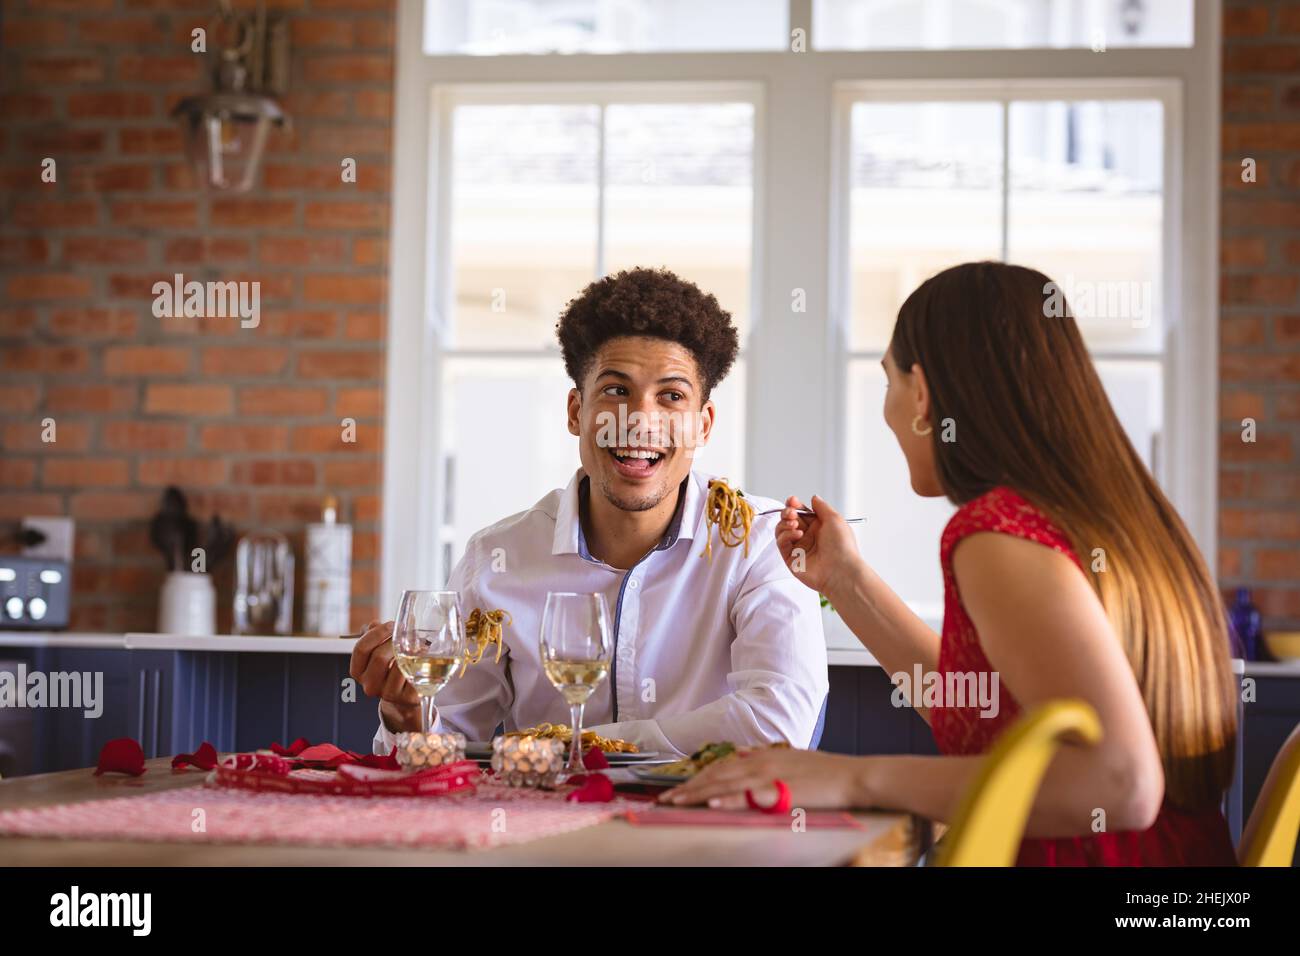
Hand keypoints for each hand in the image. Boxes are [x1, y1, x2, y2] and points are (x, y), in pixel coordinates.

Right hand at [348, 619, 420, 731]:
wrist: (403, 695)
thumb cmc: (390, 669)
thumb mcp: (378, 653)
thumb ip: (375, 637)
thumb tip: (375, 624)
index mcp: (358, 672)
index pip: (361, 649)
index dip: (377, 633)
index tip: (391, 624)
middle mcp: (369, 685)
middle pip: (379, 657)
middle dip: (393, 641)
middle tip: (404, 634)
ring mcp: (388, 693)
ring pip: (398, 665)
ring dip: (408, 651)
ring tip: (414, 644)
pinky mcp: (407, 697)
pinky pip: (413, 674)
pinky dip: (419, 661)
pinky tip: (421, 656)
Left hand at [658, 747, 871, 810]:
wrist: (851, 776)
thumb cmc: (824, 770)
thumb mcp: (789, 756)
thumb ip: (763, 755)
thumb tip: (741, 752)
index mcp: (761, 756)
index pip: (721, 767)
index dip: (697, 777)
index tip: (678, 788)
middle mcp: (760, 763)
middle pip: (716, 775)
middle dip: (689, 788)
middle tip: (665, 799)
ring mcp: (768, 776)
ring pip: (725, 785)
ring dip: (698, 794)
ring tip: (677, 802)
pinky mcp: (780, 791)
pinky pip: (748, 796)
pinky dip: (728, 800)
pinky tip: (712, 804)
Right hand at [774, 494, 862, 597]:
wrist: (841, 570)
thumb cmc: (842, 546)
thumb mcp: (834, 519)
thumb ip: (821, 507)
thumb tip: (814, 498)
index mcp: (819, 527)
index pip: (801, 512)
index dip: (795, 505)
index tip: (792, 500)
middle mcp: (808, 536)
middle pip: (789, 519)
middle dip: (788, 512)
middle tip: (791, 512)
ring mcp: (798, 547)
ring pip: (782, 530)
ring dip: (785, 523)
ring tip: (794, 523)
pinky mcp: (791, 558)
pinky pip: (781, 542)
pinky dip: (786, 535)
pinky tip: (797, 534)